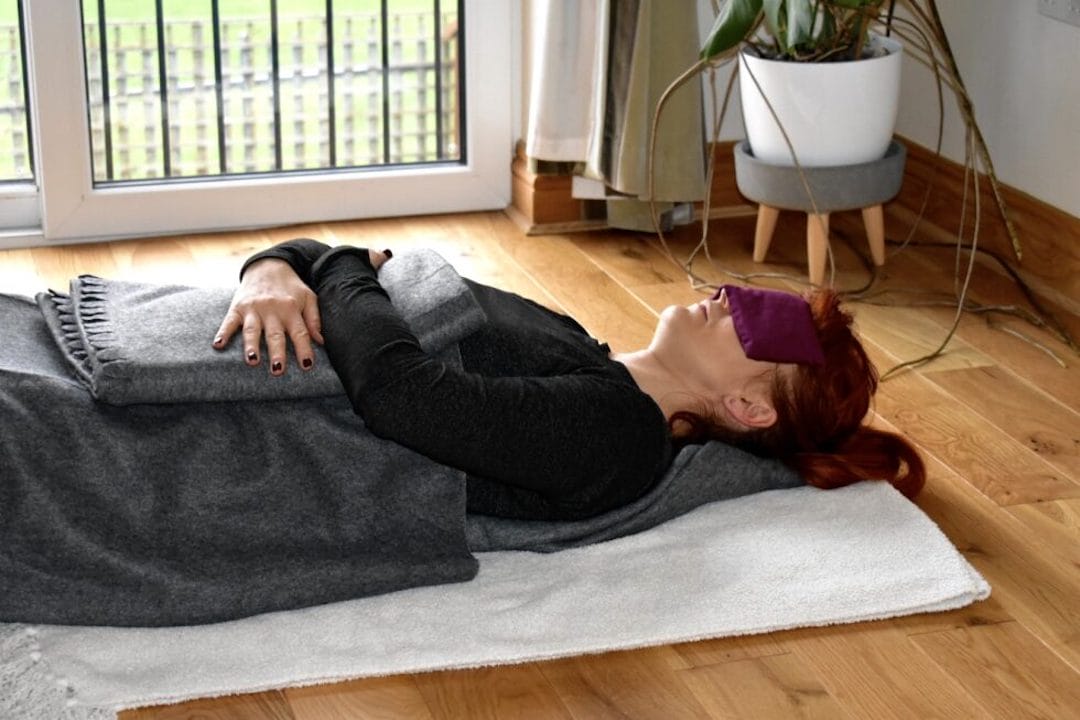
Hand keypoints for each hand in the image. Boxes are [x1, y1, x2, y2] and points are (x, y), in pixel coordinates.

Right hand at [212, 258, 323, 374]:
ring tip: (252, 360)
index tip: (306, 366)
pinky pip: (229, 322)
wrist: (267, 265)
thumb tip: (321, 342)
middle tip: (277, 370)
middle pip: (275, 335)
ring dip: (251, 345)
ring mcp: (253, 309)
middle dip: (276, 353)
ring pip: (252, 329)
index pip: (300, 333)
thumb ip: (314, 319)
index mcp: (291, 309)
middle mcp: (272, 310)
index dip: (304, 349)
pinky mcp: (237, 307)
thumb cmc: (291, 287)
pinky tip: (218, 345)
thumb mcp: (308, 298)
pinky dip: (222, 333)